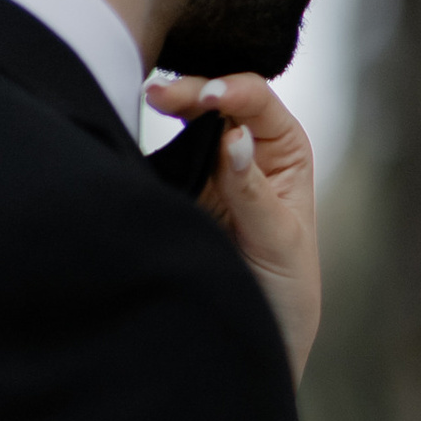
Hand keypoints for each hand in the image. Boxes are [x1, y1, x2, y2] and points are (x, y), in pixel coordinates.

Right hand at [153, 71, 320, 382]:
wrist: (258, 331)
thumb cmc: (286, 286)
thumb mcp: (277, 239)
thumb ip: (254, 191)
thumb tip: (234, 137)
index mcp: (284, 148)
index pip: (257, 101)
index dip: (231, 90)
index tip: (207, 97)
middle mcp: (248, 147)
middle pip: (217, 99)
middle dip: (190, 90)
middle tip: (157, 94)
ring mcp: (211, 164)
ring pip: (186, 118)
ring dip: (168, 105)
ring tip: (146, 98)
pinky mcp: (181, 185)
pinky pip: (165, 154)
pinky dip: (150, 139)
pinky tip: (134, 126)